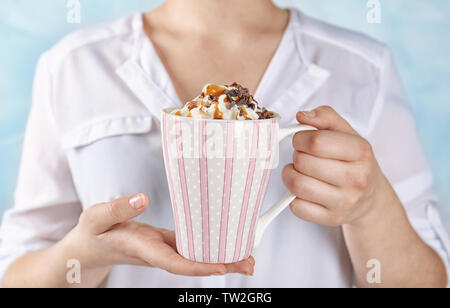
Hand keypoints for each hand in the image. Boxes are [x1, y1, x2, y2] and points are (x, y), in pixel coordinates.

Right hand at [60, 194, 254, 275]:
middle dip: (222, 266)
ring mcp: (163, 249)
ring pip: (195, 256)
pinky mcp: (164, 242)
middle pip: (194, 263)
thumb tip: (142, 198)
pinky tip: (223, 244)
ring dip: (221, 258)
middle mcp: (157, 253)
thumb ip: (117, 209)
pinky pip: (190, 246)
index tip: (222, 266)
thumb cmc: (92, 234)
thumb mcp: (96, 217)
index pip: (175, 262)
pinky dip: (208, 247)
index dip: (199, 266)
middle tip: (250, 265)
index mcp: (142, 248)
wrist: (89, 248)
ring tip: (247, 258)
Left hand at [282, 106, 394, 226]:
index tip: (301, 139)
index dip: (300, 138)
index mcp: (361, 151)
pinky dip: (294, 198)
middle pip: (303, 162)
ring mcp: (345, 202)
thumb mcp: (347, 133)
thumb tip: (302, 116)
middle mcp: (356, 178)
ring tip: (299, 171)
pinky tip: (305, 190)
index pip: (316, 141)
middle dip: (297, 156)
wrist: (371, 197)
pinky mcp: (332, 218)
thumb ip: (325, 117)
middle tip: (303, 156)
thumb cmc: (353, 161)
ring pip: (297, 185)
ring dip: (290, 175)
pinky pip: (297, 207)